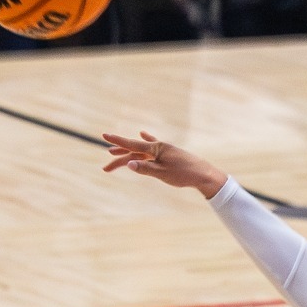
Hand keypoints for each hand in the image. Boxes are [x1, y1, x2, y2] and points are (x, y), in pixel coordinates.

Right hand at [100, 131, 228, 196]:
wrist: (202, 174)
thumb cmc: (183, 174)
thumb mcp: (162, 173)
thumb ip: (144, 168)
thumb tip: (128, 164)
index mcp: (156, 149)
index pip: (132, 144)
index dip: (117, 141)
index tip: (104, 135)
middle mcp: (158, 147)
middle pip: (133, 151)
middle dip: (118, 157)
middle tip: (105, 167)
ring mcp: (163, 150)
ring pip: (140, 151)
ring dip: (127, 153)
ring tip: (114, 154)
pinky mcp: (168, 153)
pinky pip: (152, 146)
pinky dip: (146, 140)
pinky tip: (143, 133)